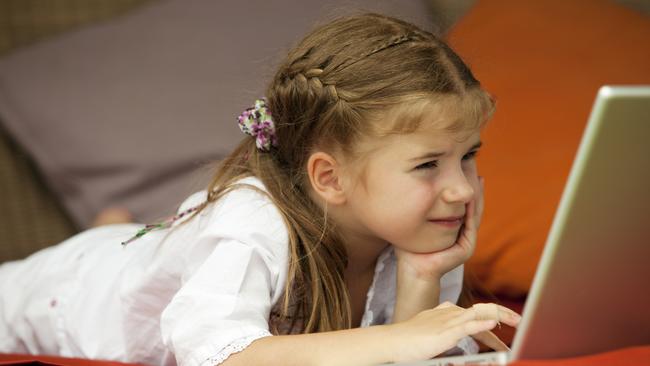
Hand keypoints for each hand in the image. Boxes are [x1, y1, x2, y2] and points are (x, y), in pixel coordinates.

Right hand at [389, 301, 519, 362]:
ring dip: (500, 316)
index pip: (476, 313)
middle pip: (482, 310)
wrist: (392, 342)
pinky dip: (482, 324)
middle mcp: (450, 313)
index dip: (492, 319)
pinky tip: (493, 325)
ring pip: (480, 314)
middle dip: (503, 314)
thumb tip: (460, 341)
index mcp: (447, 313)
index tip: (505, 325)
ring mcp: (448, 320)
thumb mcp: (431, 335)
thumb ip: (446, 335)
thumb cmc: (408, 342)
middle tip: (519, 320)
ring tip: (516, 320)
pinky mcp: (445, 331)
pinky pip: (468, 325)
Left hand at [395, 176, 484, 280]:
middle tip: (474, 166)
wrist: (412, 270)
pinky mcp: (466, 248)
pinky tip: (469, 196)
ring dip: (476, 195)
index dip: (465, 186)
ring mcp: (467, 241)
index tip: (464, 167)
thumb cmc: (409, 247)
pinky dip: (471, 210)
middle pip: (473, 205)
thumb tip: (408, 183)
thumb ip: (417, 206)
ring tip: (476, 176)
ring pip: (475, 212)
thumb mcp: (414, 221)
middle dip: (474, 186)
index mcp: (454, 228)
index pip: (464, 203)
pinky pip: (471, 225)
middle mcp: (463, 234)